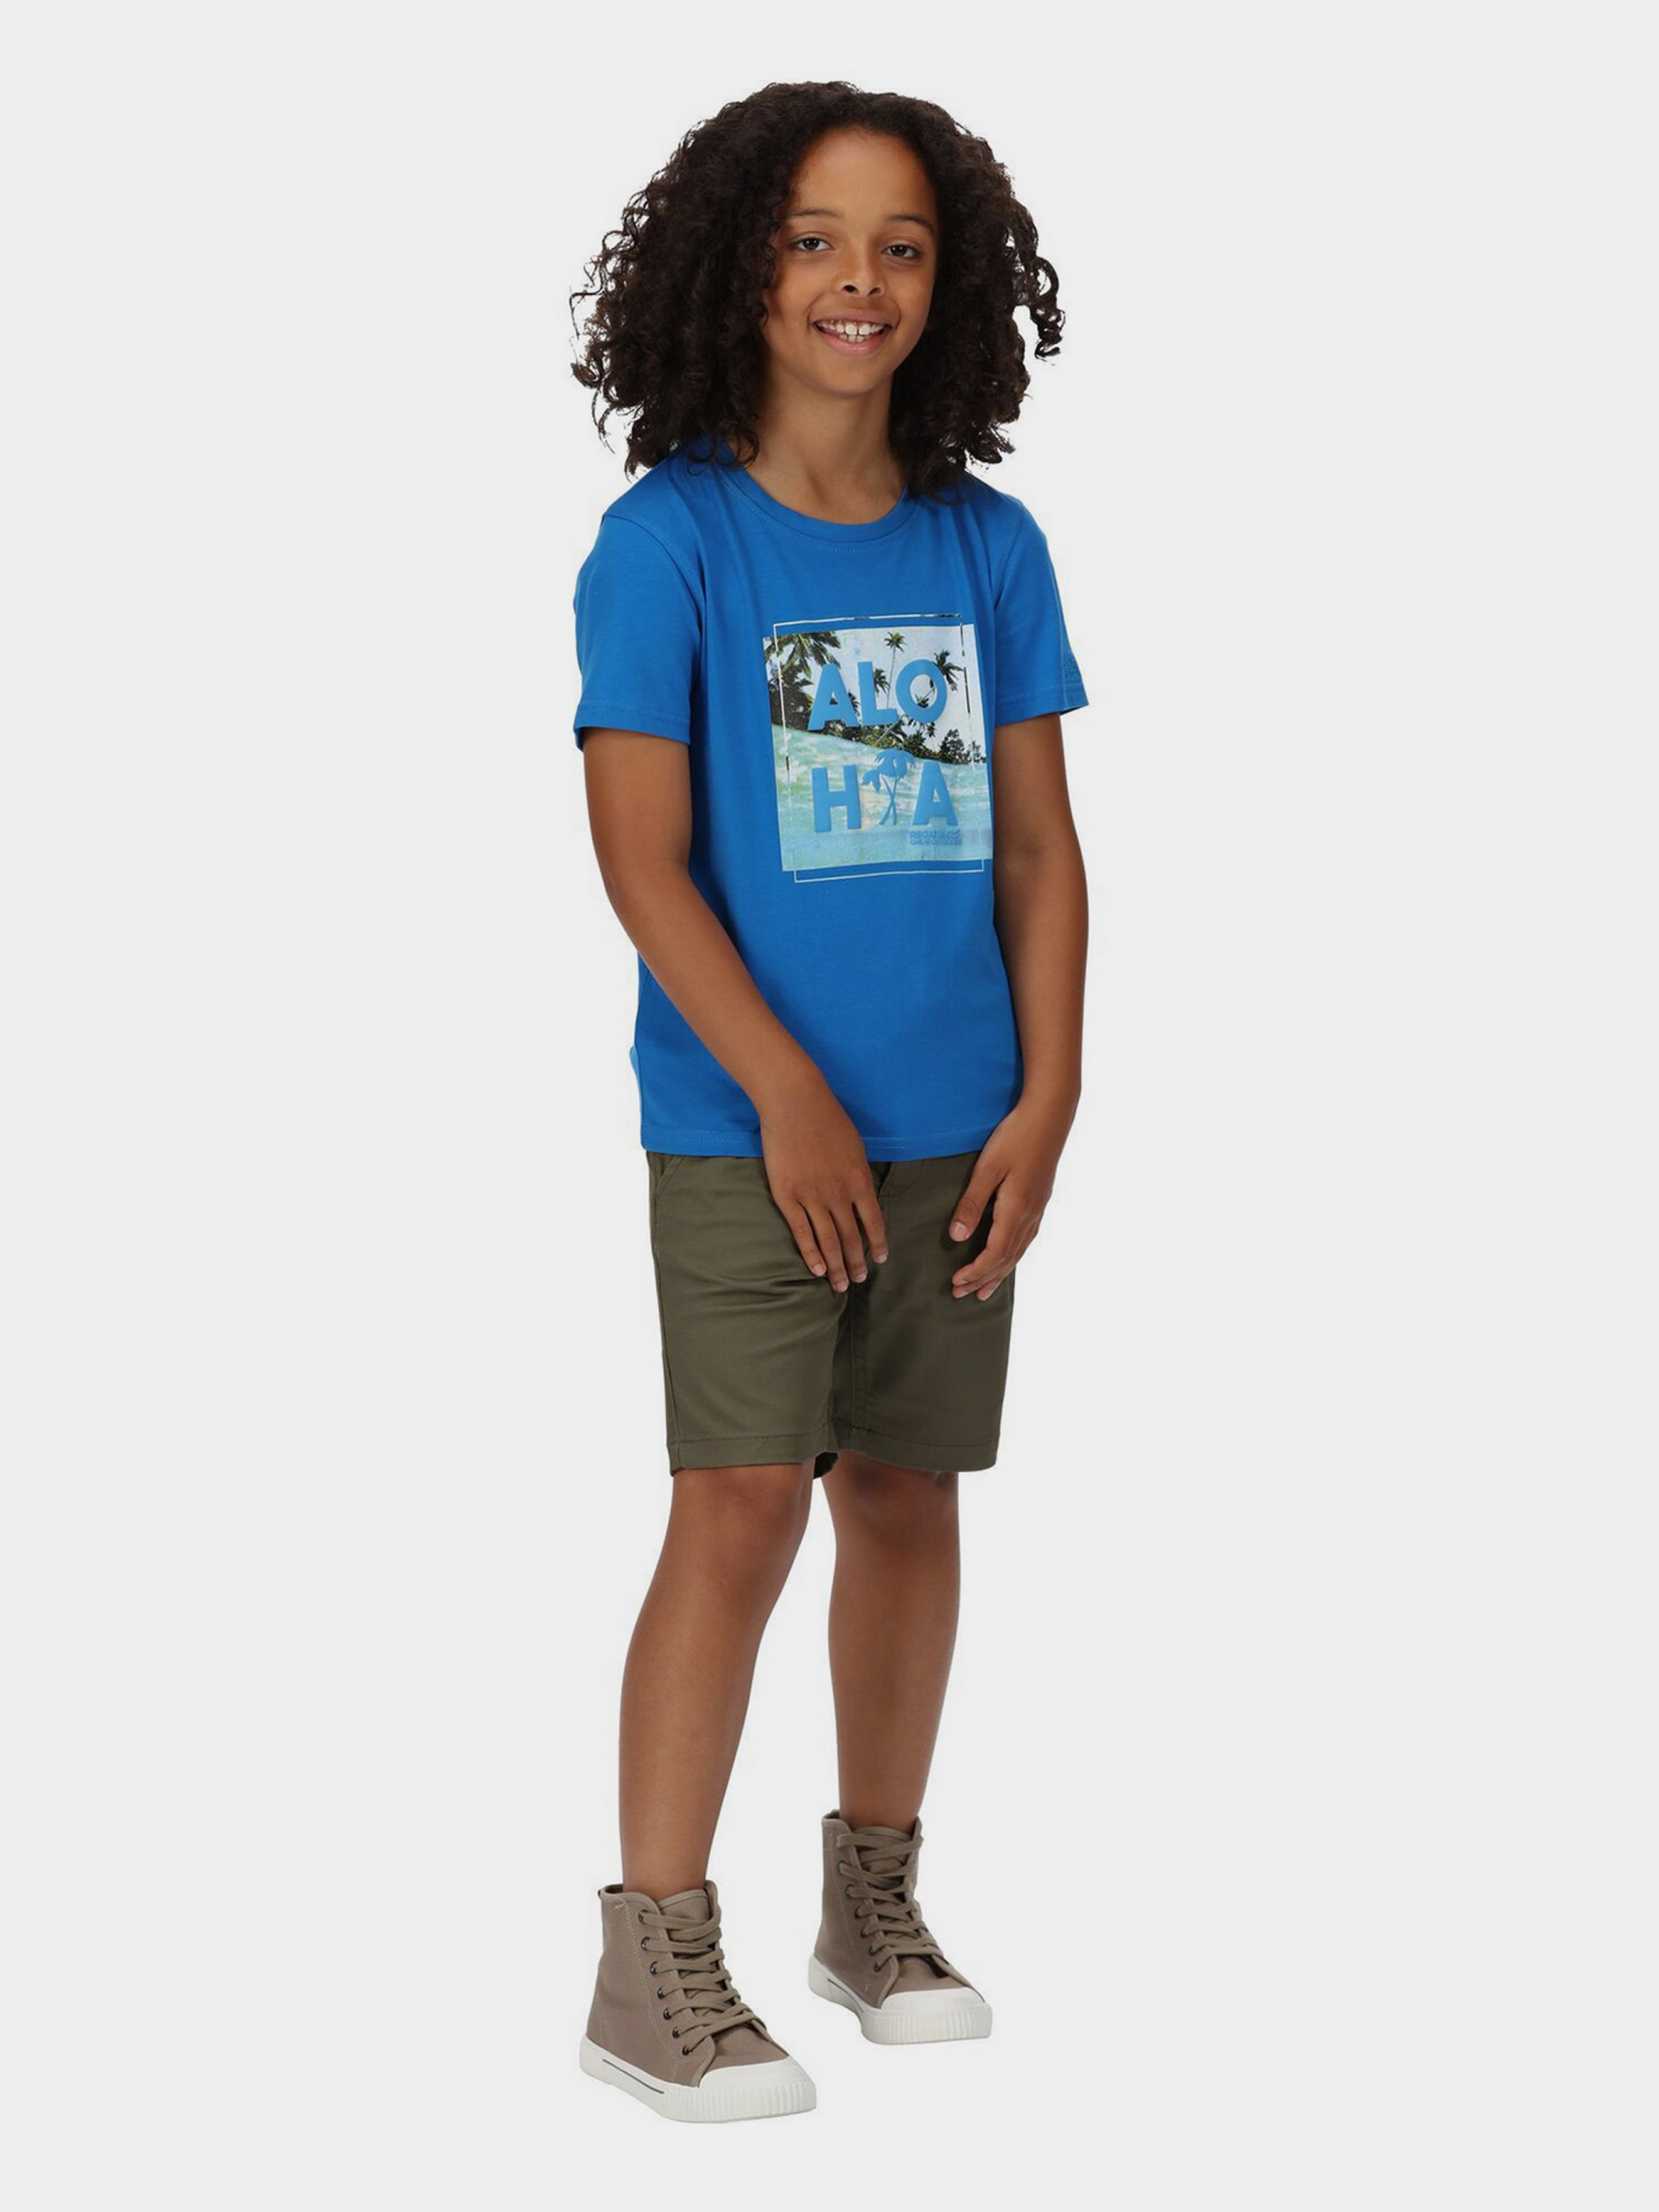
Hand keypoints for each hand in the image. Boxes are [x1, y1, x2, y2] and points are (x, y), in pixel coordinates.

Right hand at [757, 1068, 889, 1292]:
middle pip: (851, 1237)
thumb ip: (858, 1174)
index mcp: (859, 1180)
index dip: (877, 1244)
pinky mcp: (787, 1196)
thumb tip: (862, 1194)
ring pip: (828, 1241)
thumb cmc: (827, 1118)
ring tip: (841, 1285)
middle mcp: (839, 1194)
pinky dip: (811, 1254)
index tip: (879, 1259)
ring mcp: (812, 1197)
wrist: (795, 1102)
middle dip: (857, 1262)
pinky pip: (801, 1232)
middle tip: (859, 1280)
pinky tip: (817, 1270)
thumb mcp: (855, 1146)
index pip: (874, 1222)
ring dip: (837, 1266)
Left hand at [947, 1096, 1070, 1299]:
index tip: (956, 1283)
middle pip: (1006, 1258)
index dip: (975, 1272)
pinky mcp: (1041, 1199)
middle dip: (983, 1279)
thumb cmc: (1015, 1136)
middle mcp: (1030, 1214)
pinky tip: (1009, 1257)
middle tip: (962, 1295)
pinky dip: (1014, 1256)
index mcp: (1016, 1209)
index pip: (994, 1253)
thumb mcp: (988, 1168)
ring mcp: (1039, 1208)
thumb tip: (956, 1237)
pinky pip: (1026, 1239)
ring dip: (1000, 1272)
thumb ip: (972, 1203)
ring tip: (985, 1290)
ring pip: (1019, 1251)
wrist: (1050, 1115)